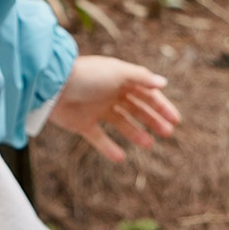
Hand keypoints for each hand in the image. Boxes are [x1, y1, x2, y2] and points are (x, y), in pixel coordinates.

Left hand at [48, 55, 180, 162]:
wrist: (53, 87)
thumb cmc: (87, 76)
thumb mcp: (117, 72)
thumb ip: (141, 78)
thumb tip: (163, 83)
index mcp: (118, 78)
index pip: (145, 92)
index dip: (161, 105)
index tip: (175, 120)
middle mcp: (108, 93)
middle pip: (135, 107)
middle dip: (152, 119)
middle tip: (167, 133)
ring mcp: (95, 108)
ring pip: (120, 122)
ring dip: (135, 133)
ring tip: (149, 144)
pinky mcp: (81, 123)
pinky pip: (98, 138)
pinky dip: (109, 148)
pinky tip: (121, 157)